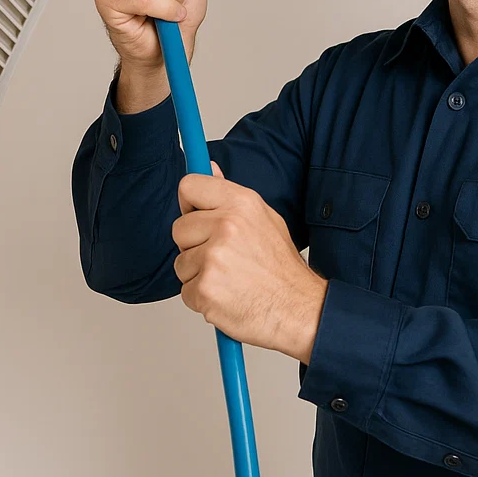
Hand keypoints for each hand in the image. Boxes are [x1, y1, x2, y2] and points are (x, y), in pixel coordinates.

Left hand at [172, 161, 327, 362]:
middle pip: (179, 228)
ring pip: (180, 262)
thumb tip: (209, 167)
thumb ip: (230, 194)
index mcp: (241, 203)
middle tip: (222, 257)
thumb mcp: (264, 217)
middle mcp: (226, 225)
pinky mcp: (205, 290)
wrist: (298, 309)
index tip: (196, 215)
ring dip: (197, 274)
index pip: (189, 186)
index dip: (189, 204)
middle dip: (193, 244)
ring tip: (228, 278)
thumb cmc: (281, 266)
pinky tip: (227, 295)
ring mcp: (214, 259)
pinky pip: (185, 290)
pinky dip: (202, 297)